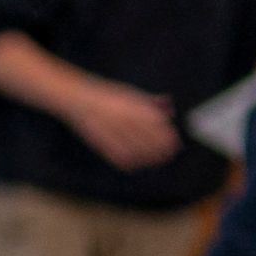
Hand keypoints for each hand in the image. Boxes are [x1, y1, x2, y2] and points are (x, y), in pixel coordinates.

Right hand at [65, 83, 183, 170]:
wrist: (79, 100)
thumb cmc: (106, 95)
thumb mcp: (132, 93)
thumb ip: (151, 102)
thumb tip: (169, 110)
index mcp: (137, 108)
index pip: (160, 128)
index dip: (170, 137)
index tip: (175, 142)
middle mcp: (128, 122)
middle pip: (152, 142)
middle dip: (163, 149)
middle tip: (170, 153)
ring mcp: (115, 135)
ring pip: (140, 153)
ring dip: (150, 157)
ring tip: (157, 159)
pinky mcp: (104, 145)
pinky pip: (122, 158)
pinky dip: (132, 162)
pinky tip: (137, 162)